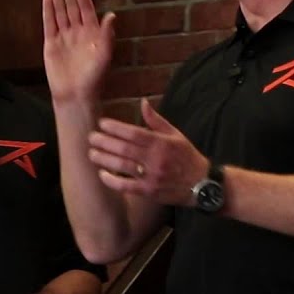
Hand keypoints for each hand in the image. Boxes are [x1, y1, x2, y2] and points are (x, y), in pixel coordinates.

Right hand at [43, 0, 115, 101]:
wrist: (75, 96)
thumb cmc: (93, 79)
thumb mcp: (104, 56)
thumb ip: (107, 35)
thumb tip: (111, 15)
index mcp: (93, 33)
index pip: (86, 9)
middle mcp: (78, 32)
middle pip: (72, 6)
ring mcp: (64, 37)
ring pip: (60, 12)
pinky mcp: (51, 44)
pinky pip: (49, 24)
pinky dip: (48, 11)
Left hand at [87, 98, 208, 205]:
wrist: (202, 184)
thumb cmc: (187, 156)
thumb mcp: (175, 134)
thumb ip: (156, 120)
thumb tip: (142, 102)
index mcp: (161, 143)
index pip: (134, 133)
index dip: (115, 127)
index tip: (102, 123)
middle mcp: (155, 159)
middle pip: (124, 149)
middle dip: (105, 142)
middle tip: (91, 137)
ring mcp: (152, 177)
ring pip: (123, 166)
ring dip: (104, 159)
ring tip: (92, 153)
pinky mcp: (149, 192)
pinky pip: (126, 186)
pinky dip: (112, 181)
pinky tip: (102, 174)